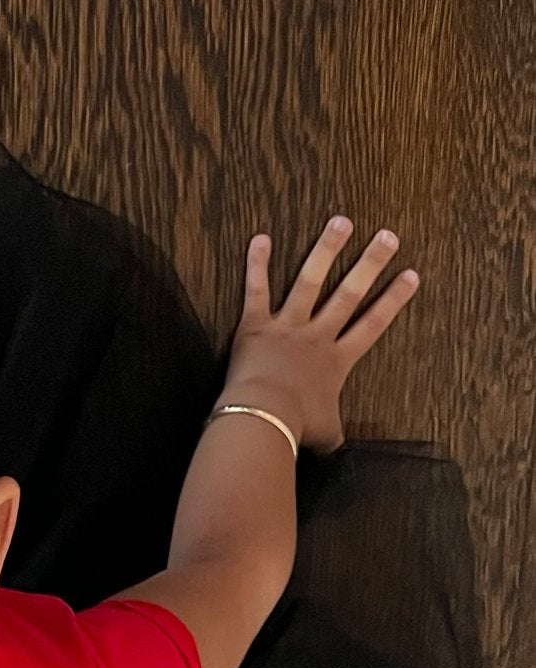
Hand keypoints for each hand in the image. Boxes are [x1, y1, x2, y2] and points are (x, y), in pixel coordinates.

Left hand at [219, 216, 421, 455]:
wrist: (265, 418)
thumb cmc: (296, 429)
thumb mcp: (325, 434)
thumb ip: (334, 433)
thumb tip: (337, 446)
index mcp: (337, 360)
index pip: (372, 324)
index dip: (393, 300)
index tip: (411, 275)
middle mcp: (317, 336)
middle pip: (349, 294)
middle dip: (370, 263)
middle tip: (388, 236)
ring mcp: (288, 326)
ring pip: (310, 281)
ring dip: (326, 250)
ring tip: (340, 221)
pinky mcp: (256, 325)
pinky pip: (256, 289)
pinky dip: (256, 263)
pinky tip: (260, 237)